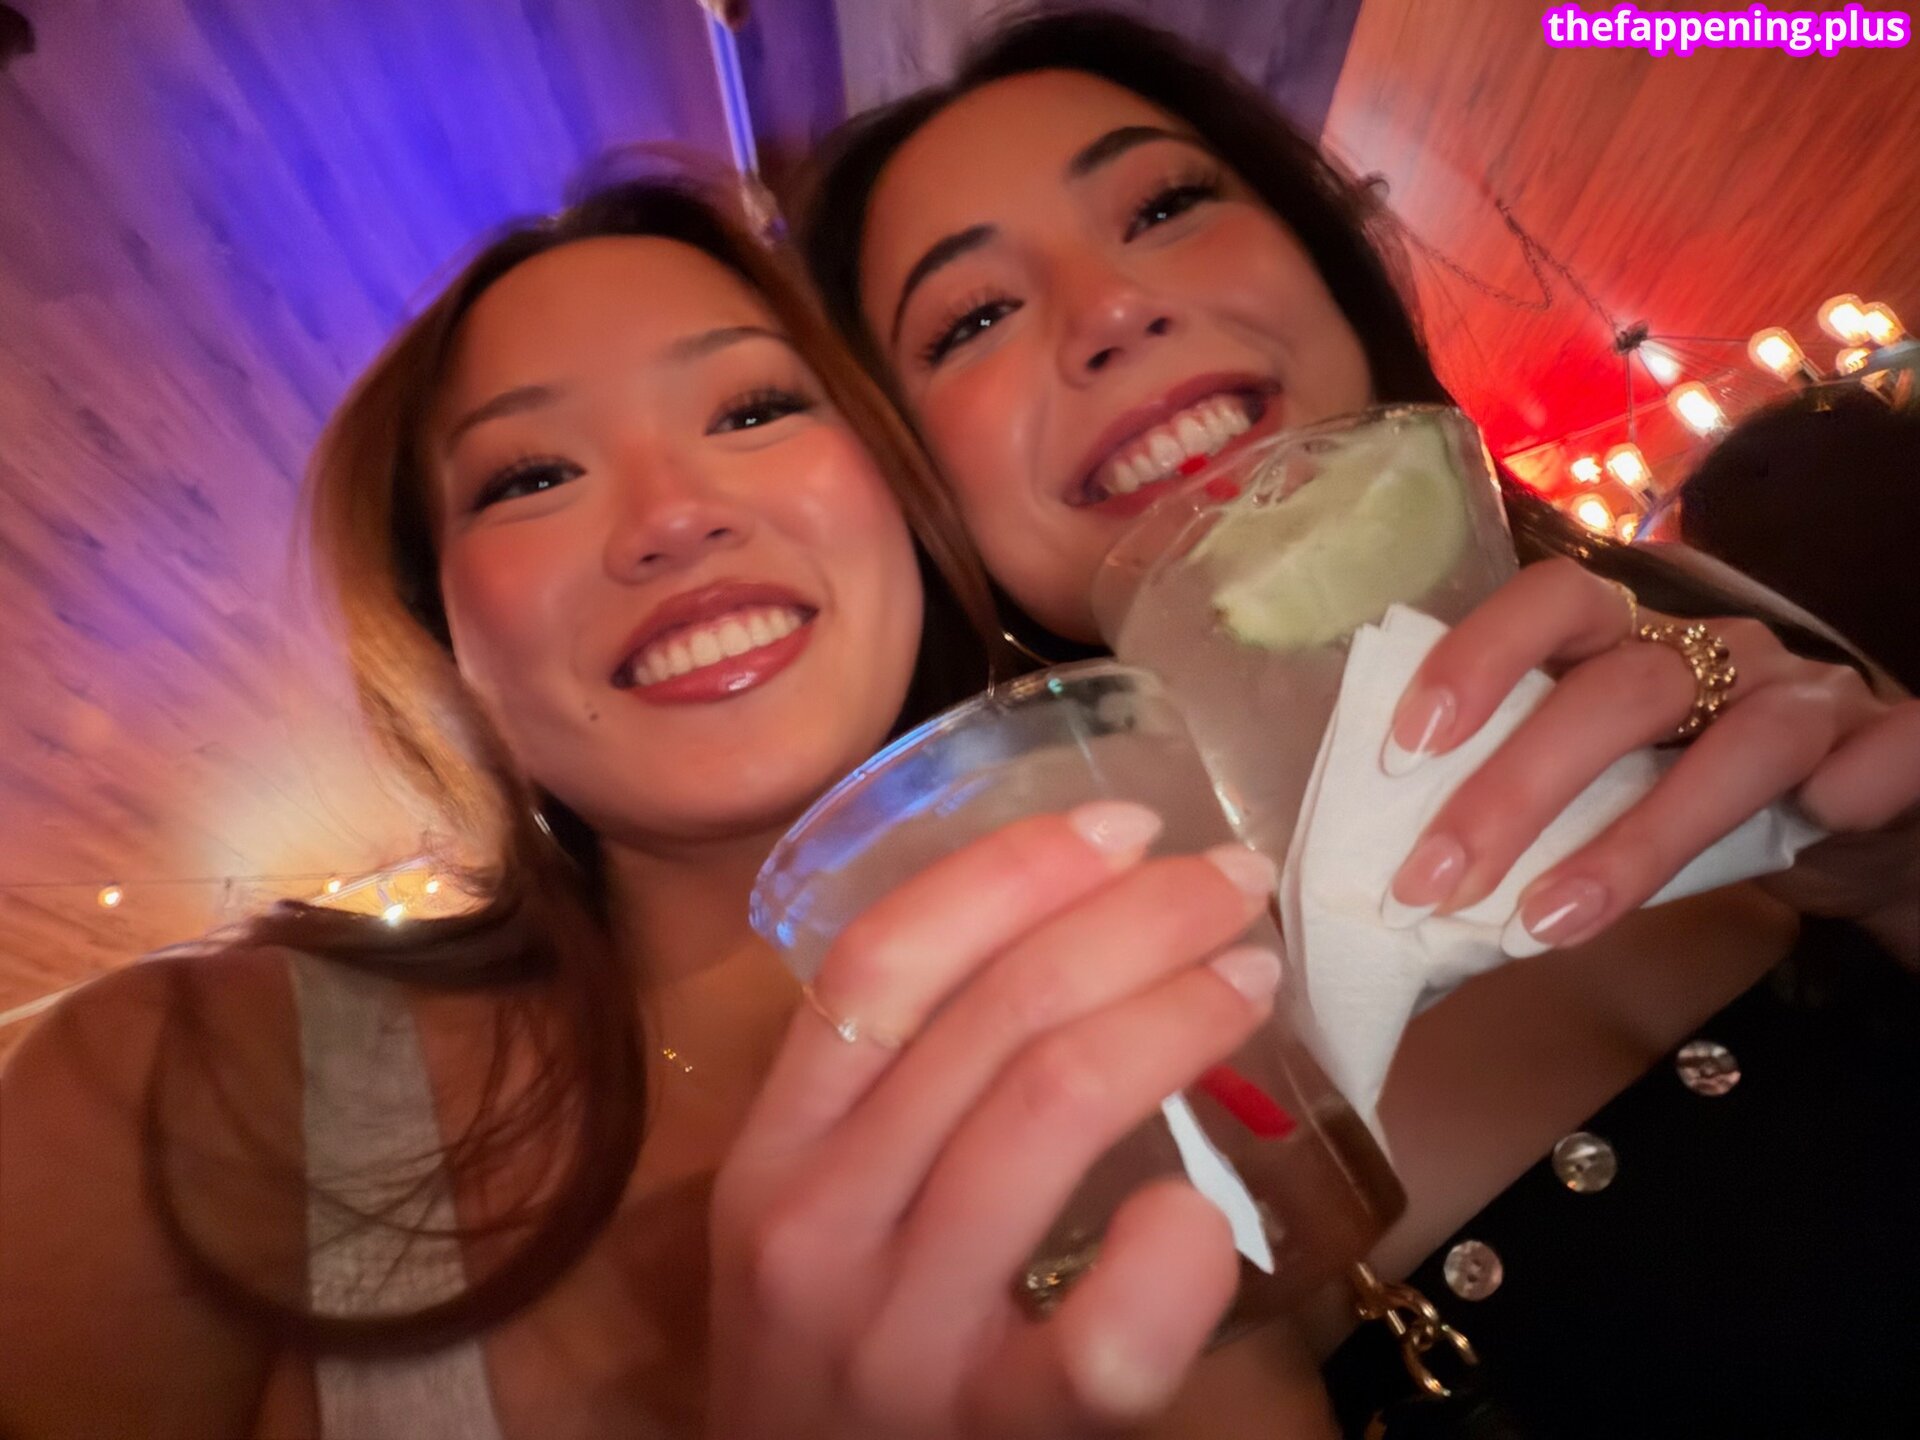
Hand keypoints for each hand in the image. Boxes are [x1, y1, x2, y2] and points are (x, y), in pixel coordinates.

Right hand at [706, 804, 1283, 1438]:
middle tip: (1228, 884)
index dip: (1009, 869)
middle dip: (1132, 918)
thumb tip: (1066, 926)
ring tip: (1248, 979)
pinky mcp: (991, 1436)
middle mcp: (814, 1227)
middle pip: (986, 1016)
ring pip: (1047, 1114)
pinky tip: (1203, 1210)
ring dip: (1171, 1017)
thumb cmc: (835, 1359)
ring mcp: (898, 1339)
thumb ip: (894, 1099)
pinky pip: (1102, 1337)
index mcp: (773, 1152)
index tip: (1118, 823)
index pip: (877, 962)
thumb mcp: (822, 1213)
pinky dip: (1172, 1257)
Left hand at [1380, 557, 1919, 957]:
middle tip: (1433, 883)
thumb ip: (1523, 808)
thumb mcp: (1598, 791)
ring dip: (1639, 838)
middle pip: (1619, 691)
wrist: (1854, 818)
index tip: (1403, 749)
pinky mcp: (1894, 745)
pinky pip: (1898, 744)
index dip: (1478, 659)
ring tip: (1550, 921)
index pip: (1551, 604)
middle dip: (1517, 791)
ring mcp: (1807, 697)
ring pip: (1739, 741)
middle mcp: (1715, 653)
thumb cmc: (1687, 801)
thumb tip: (1407, 876)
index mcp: (1629, 643)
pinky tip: (1828, 816)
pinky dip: (1865, 774)